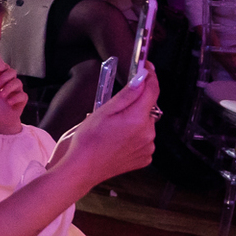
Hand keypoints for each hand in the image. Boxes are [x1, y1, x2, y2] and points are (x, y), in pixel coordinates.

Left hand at [0, 65, 27, 135]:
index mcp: (1, 78)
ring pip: (18, 82)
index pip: (3, 67)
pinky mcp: (22, 99)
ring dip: (9, 87)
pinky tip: (8, 102)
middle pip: (12, 72)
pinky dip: (16, 98)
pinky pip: (23, 95)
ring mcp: (17, 90)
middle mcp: (10, 82)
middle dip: (4, 77)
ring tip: (1, 95)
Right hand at [59, 67, 158, 183]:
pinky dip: (135, 136)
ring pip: (146, 124)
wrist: (83, 169)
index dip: (150, 76)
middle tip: (114, 110)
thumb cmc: (88, 140)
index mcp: (137, 119)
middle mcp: (148, 133)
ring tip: (113, 129)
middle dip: (136, 104)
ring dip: (135, 121)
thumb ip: (127, 94)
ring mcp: (148, 147)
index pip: (152, 90)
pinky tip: (119, 140)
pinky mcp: (145, 157)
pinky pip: (144, 139)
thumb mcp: (103, 111)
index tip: (147, 67)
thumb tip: (142, 77)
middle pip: (148, 108)